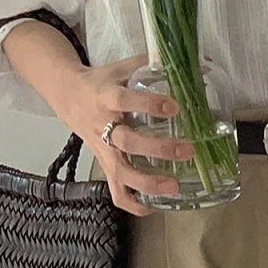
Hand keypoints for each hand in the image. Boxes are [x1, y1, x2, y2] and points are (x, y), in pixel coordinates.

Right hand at [53, 53, 195, 215]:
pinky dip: (132, 203)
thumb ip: (155, 63)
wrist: (67, 96)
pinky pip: (115, 190)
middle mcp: (102, 124)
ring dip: (147, 183)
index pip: (125, 100)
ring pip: (120, 172)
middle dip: (157, 149)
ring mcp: (102, 148)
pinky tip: (153, 206)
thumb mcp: (122, 67)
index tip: (174, 108)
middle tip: (187, 150)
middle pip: (127, 141)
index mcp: (106, 96)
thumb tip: (200, 61)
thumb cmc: (101, 81)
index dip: (148, 104)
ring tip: (174, 186)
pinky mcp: (103, 164)